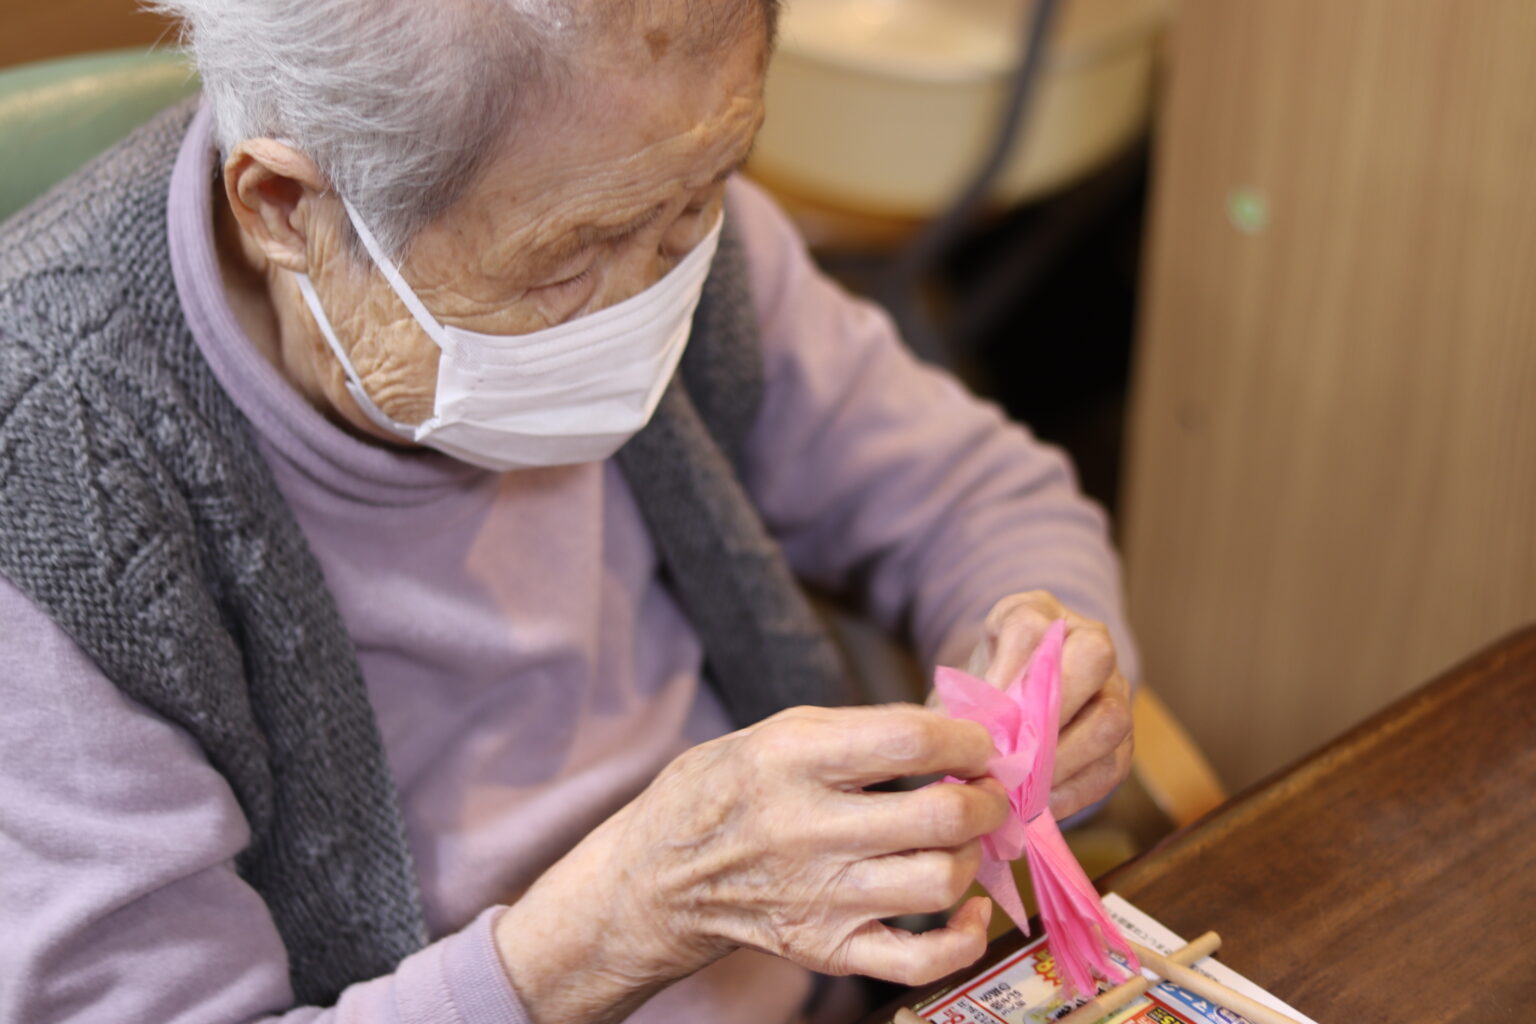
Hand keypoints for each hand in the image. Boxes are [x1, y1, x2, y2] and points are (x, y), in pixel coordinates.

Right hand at [496, 704, 1009, 1022]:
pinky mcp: (825, 949)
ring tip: (961, 839)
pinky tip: (967, 907)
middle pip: (939, 817)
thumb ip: (860, 731)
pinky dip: (963, 936)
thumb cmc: (726, 790)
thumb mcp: (776, 732)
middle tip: (987, 790)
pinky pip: (920, 960)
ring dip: (972, 855)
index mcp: (790, 759)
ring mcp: (817, 897)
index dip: (965, 739)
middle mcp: (805, 829)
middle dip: (987, 799)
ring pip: (939, 882)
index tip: (978, 742)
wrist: (657, 878)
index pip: (909, 742)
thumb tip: (954, 735)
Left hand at [937, 591, 1133, 819]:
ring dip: (1063, 761)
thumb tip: (946, 738)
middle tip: (1010, 757)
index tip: (979, 717)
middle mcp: (1088, 640)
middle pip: (1093, 658)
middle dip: (1050, 713)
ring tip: (1023, 790)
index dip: (1006, 674)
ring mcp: (1113, 688)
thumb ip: (962, 701)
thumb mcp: (965, 677)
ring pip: (1109, 719)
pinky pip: (1111, 765)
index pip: (1031, 629)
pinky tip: (1040, 805)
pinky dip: (1075, 791)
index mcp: (1039, 613)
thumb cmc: (984, 686)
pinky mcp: (1124, 738)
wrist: (1013, 697)